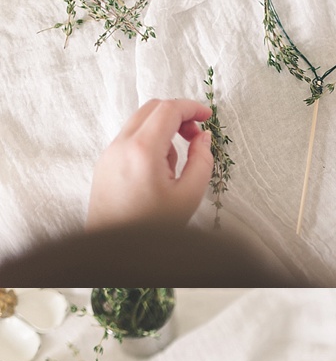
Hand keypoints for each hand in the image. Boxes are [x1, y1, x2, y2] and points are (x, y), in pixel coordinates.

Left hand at [87, 99, 213, 229]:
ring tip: (174, 164)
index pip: (169, 110)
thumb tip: (202, 138)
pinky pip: (129, 138)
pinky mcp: (104, 164)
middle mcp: (121, 146)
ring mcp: (109, 154)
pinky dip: (148, 141)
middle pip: (152, 108)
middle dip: (177, 115)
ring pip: (140, 122)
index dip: (192, 108)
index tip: (207, 116)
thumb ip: (202, 160)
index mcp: (142, 151)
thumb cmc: (150, 229)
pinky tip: (157, 171)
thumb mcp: (188, 195)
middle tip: (194, 135)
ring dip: (162, 129)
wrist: (115, 253)